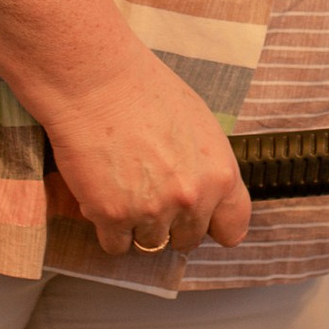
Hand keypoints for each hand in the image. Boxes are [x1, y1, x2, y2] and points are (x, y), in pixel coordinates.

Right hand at [42, 52, 249, 256]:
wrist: (96, 83)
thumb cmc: (144, 92)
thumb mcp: (199, 126)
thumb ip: (207, 166)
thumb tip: (206, 192)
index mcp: (220, 174)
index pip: (232, 228)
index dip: (214, 226)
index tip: (202, 222)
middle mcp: (191, 198)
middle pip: (187, 240)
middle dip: (171, 226)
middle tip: (150, 196)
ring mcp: (152, 211)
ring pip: (150, 245)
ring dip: (137, 226)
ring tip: (124, 191)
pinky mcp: (113, 217)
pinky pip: (115, 245)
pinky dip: (108, 230)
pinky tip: (103, 200)